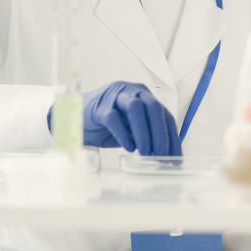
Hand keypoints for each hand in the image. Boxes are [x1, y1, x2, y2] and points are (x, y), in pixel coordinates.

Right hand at [52, 81, 180, 155]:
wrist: (75, 118)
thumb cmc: (107, 124)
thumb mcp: (131, 130)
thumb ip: (146, 136)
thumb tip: (164, 156)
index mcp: (145, 97)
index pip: (165, 115)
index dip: (172, 137)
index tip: (176, 158)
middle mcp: (133, 92)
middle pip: (154, 108)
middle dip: (160, 134)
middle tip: (161, 156)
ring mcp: (115, 96)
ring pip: (136, 109)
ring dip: (144, 133)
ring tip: (145, 153)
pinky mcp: (99, 107)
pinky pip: (113, 117)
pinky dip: (123, 133)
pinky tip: (128, 147)